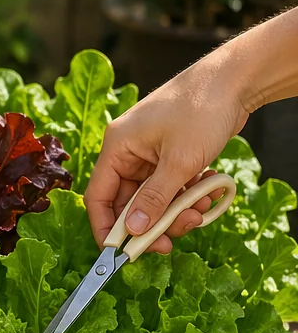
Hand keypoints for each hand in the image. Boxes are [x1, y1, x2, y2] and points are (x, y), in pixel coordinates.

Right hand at [84, 60, 247, 254]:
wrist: (235, 79)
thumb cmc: (202, 109)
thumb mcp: (180, 161)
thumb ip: (154, 199)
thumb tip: (133, 231)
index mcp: (117, 148)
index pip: (98, 196)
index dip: (106, 227)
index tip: (120, 253)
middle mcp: (128, 152)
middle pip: (127, 202)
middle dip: (152, 223)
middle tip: (172, 240)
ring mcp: (150, 153)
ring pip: (153, 198)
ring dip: (175, 211)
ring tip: (200, 211)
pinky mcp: (170, 154)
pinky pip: (170, 187)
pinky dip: (186, 196)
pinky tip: (207, 192)